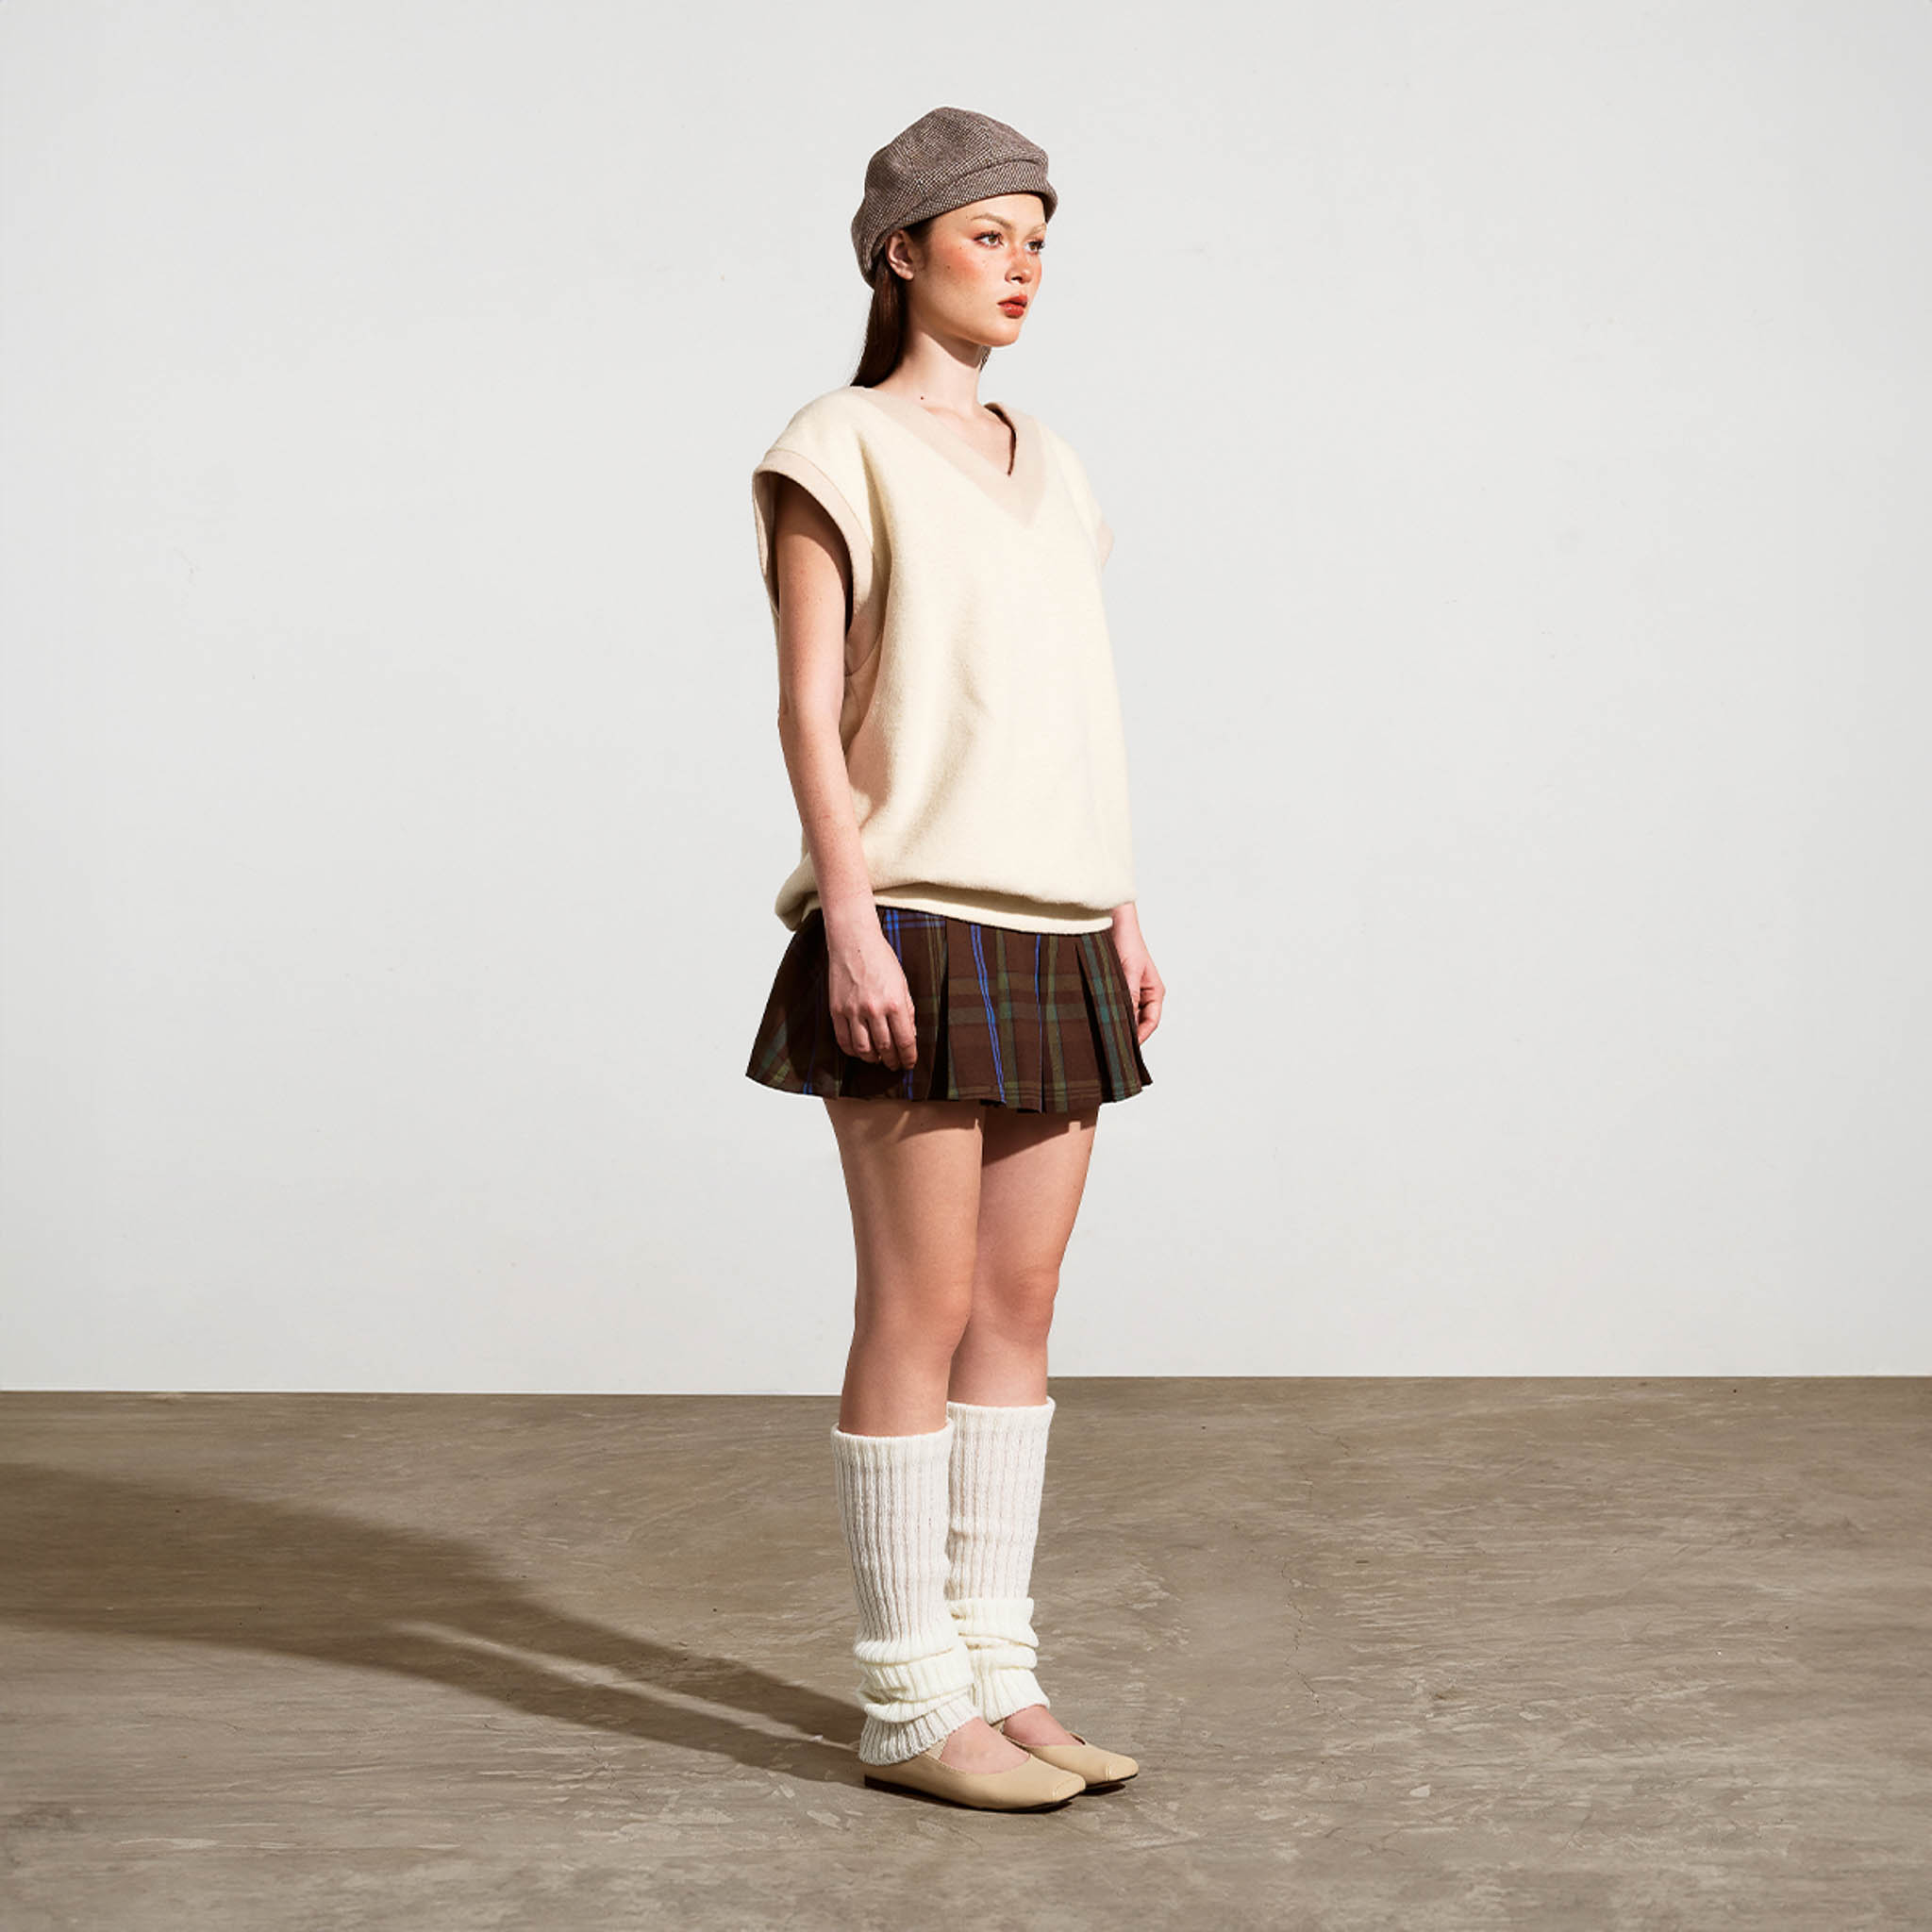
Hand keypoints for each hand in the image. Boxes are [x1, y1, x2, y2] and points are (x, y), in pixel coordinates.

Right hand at [824, 919, 918, 1069]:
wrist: (854, 942)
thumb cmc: (880, 959)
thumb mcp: (902, 983)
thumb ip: (907, 1010)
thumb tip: (909, 1035)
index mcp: (895, 1002)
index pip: (905, 1041)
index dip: (908, 1057)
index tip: (909, 1063)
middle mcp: (874, 1009)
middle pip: (885, 1048)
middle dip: (892, 1061)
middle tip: (895, 1065)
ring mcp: (853, 1011)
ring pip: (863, 1049)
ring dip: (873, 1059)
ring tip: (878, 1060)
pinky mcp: (836, 1010)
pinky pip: (843, 1040)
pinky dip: (852, 1051)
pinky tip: (860, 1051)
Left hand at [1109, 906, 1163, 1045]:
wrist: (1110, 919)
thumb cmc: (1126, 939)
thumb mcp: (1128, 970)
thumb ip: (1128, 995)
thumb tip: (1127, 1022)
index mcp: (1154, 991)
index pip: (1151, 1022)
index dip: (1140, 1037)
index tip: (1125, 1047)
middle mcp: (1142, 993)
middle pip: (1136, 1022)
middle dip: (1125, 1033)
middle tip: (1109, 1046)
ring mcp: (1127, 990)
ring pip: (1122, 1014)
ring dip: (1112, 1021)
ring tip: (1099, 1034)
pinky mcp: (1111, 986)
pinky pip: (1109, 1004)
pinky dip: (1103, 1011)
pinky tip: (1092, 1018)